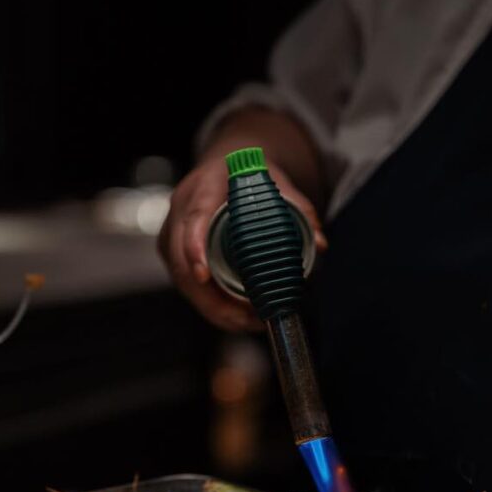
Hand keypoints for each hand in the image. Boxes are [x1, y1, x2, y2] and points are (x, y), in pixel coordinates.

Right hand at [158, 155, 326, 331]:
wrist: (223, 170)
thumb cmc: (247, 176)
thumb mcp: (274, 183)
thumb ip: (298, 209)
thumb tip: (320, 243)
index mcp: (203, 188)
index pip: (194, 218)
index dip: (194, 248)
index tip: (204, 275)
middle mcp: (180, 212)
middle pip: (183, 263)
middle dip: (213, 299)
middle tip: (250, 316)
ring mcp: (172, 235)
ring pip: (184, 281)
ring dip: (216, 309)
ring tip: (251, 321)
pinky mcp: (174, 254)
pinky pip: (187, 285)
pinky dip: (212, 305)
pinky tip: (238, 317)